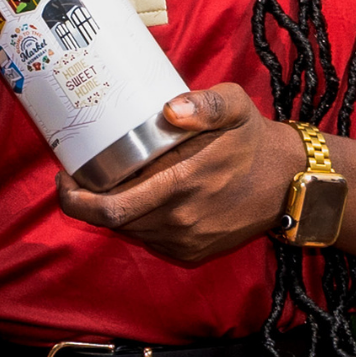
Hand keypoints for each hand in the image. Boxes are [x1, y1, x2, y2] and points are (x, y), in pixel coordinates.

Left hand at [51, 83, 299, 264]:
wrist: (291, 183)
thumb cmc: (253, 140)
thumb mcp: (235, 107)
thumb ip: (205, 104)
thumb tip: (171, 109)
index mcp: (182, 185)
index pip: (111, 207)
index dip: (76, 198)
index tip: (64, 176)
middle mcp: (180, 220)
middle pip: (112, 221)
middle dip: (87, 201)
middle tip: (77, 176)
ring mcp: (186, 241)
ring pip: (130, 230)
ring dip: (113, 210)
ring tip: (108, 182)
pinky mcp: (193, 252)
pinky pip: (150, 239)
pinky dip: (137, 221)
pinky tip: (140, 198)